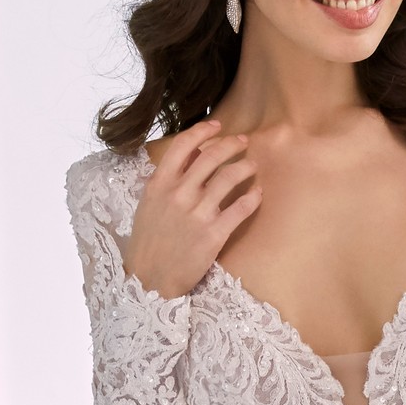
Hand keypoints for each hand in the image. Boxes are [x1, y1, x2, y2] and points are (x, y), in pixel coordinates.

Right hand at [125, 117, 260, 298]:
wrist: (149, 279)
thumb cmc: (148, 241)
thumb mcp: (148, 204)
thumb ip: (167, 179)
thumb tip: (190, 154)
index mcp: (160, 184)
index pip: (184, 144)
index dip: (204, 131)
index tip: (218, 126)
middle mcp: (179, 193)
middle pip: (212, 156)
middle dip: (232, 144)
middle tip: (243, 142)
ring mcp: (197, 213)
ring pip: (230, 177)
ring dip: (245, 167)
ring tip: (252, 167)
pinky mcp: (214, 234)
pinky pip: (240, 208)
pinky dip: (252, 197)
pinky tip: (257, 194)